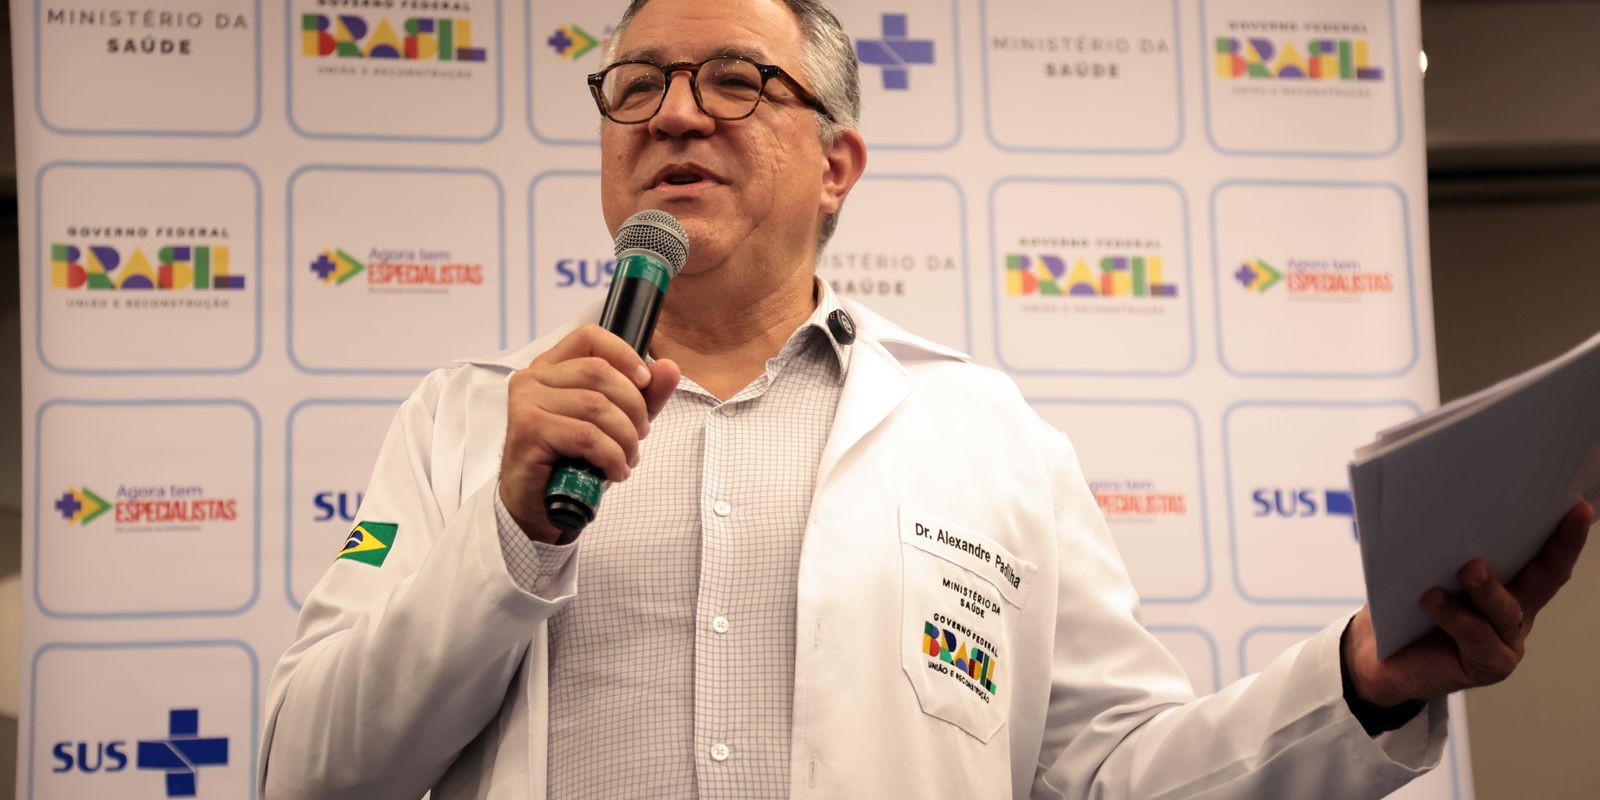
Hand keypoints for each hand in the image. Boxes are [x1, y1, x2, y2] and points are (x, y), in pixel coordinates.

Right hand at [498, 324, 679, 542]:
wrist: (539, 505)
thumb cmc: (574, 460)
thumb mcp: (618, 422)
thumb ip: (645, 395)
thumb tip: (669, 368)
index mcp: (552, 367)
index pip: (590, 337)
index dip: (624, 355)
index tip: (644, 384)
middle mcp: (534, 377)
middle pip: (599, 373)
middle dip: (633, 407)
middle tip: (640, 437)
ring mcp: (527, 401)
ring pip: (596, 406)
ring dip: (625, 438)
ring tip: (627, 459)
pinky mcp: (528, 429)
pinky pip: (586, 435)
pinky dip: (611, 456)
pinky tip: (615, 472)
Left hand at [1343, 502, 1593, 707]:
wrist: (1376, 660)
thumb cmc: (1404, 611)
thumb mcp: (1422, 573)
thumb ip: (1441, 553)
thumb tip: (1440, 510)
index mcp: (1506, 584)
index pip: (1539, 556)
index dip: (1561, 533)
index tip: (1578, 506)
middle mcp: (1514, 611)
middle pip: (1546, 579)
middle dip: (1560, 548)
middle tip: (1569, 518)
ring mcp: (1504, 640)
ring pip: (1507, 609)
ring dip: (1488, 587)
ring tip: (1469, 568)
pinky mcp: (1488, 665)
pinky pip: (1477, 636)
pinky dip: (1455, 616)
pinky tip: (1432, 600)